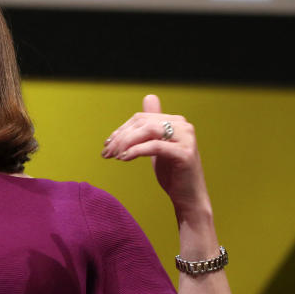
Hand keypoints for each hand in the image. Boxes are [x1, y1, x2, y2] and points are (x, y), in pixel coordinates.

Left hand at [101, 94, 209, 215]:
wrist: (188, 197)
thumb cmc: (172, 172)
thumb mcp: (158, 145)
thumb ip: (151, 125)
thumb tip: (149, 97)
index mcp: (176, 121)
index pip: (141, 118)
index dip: (121, 130)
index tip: (107, 144)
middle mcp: (183, 125)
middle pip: (142, 123)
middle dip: (120, 138)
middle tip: (106, 153)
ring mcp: (186, 138)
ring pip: (148, 131)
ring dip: (126, 143)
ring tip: (114, 156)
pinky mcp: (185, 153)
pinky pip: (154, 146)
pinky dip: (136, 151)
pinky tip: (124, 159)